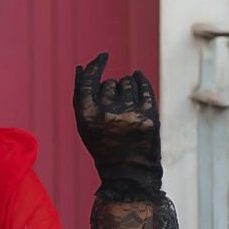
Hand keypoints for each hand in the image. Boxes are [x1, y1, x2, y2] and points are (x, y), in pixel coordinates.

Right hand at [72, 51, 162, 197]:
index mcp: (87, 116)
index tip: (102, 56)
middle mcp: (108, 113)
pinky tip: (137, 79)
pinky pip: (144, 86)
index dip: (95, 65)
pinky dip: (140, 80)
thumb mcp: (84, 125)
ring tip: (126, 107)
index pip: (89, 80)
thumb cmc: (103, 145)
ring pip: (127, 82)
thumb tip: (79, 67)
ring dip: (126, 88)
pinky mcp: (149, 115)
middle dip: (112, 89)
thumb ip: (79, 96)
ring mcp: (130, 113)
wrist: (129, 172)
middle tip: (114, 109)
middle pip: (109, 83)